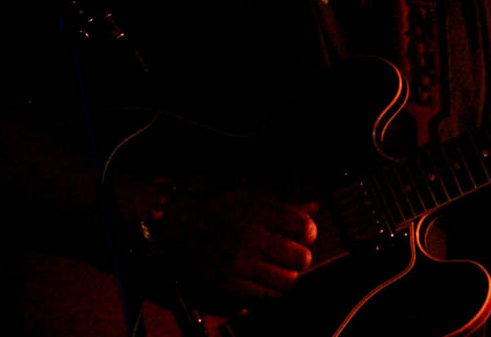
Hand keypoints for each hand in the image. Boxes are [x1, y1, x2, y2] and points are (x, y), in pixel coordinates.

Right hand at [162, 186, 318, 302]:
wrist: (174, 223)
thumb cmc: (215, 205)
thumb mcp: (251, 194)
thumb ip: (285, 203)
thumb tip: (315, 207)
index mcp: (255, 211)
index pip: (303, 227)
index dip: (309, 231)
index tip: (303, 232)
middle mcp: (247, 239)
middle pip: (300, 258)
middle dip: (301, 254)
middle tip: (294, 250)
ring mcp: (236, 265)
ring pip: (287, 281)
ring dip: (289, 274)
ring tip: (281, 265)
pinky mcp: (227, 285)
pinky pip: (265, 297)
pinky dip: (272, 289)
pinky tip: (266, 277)